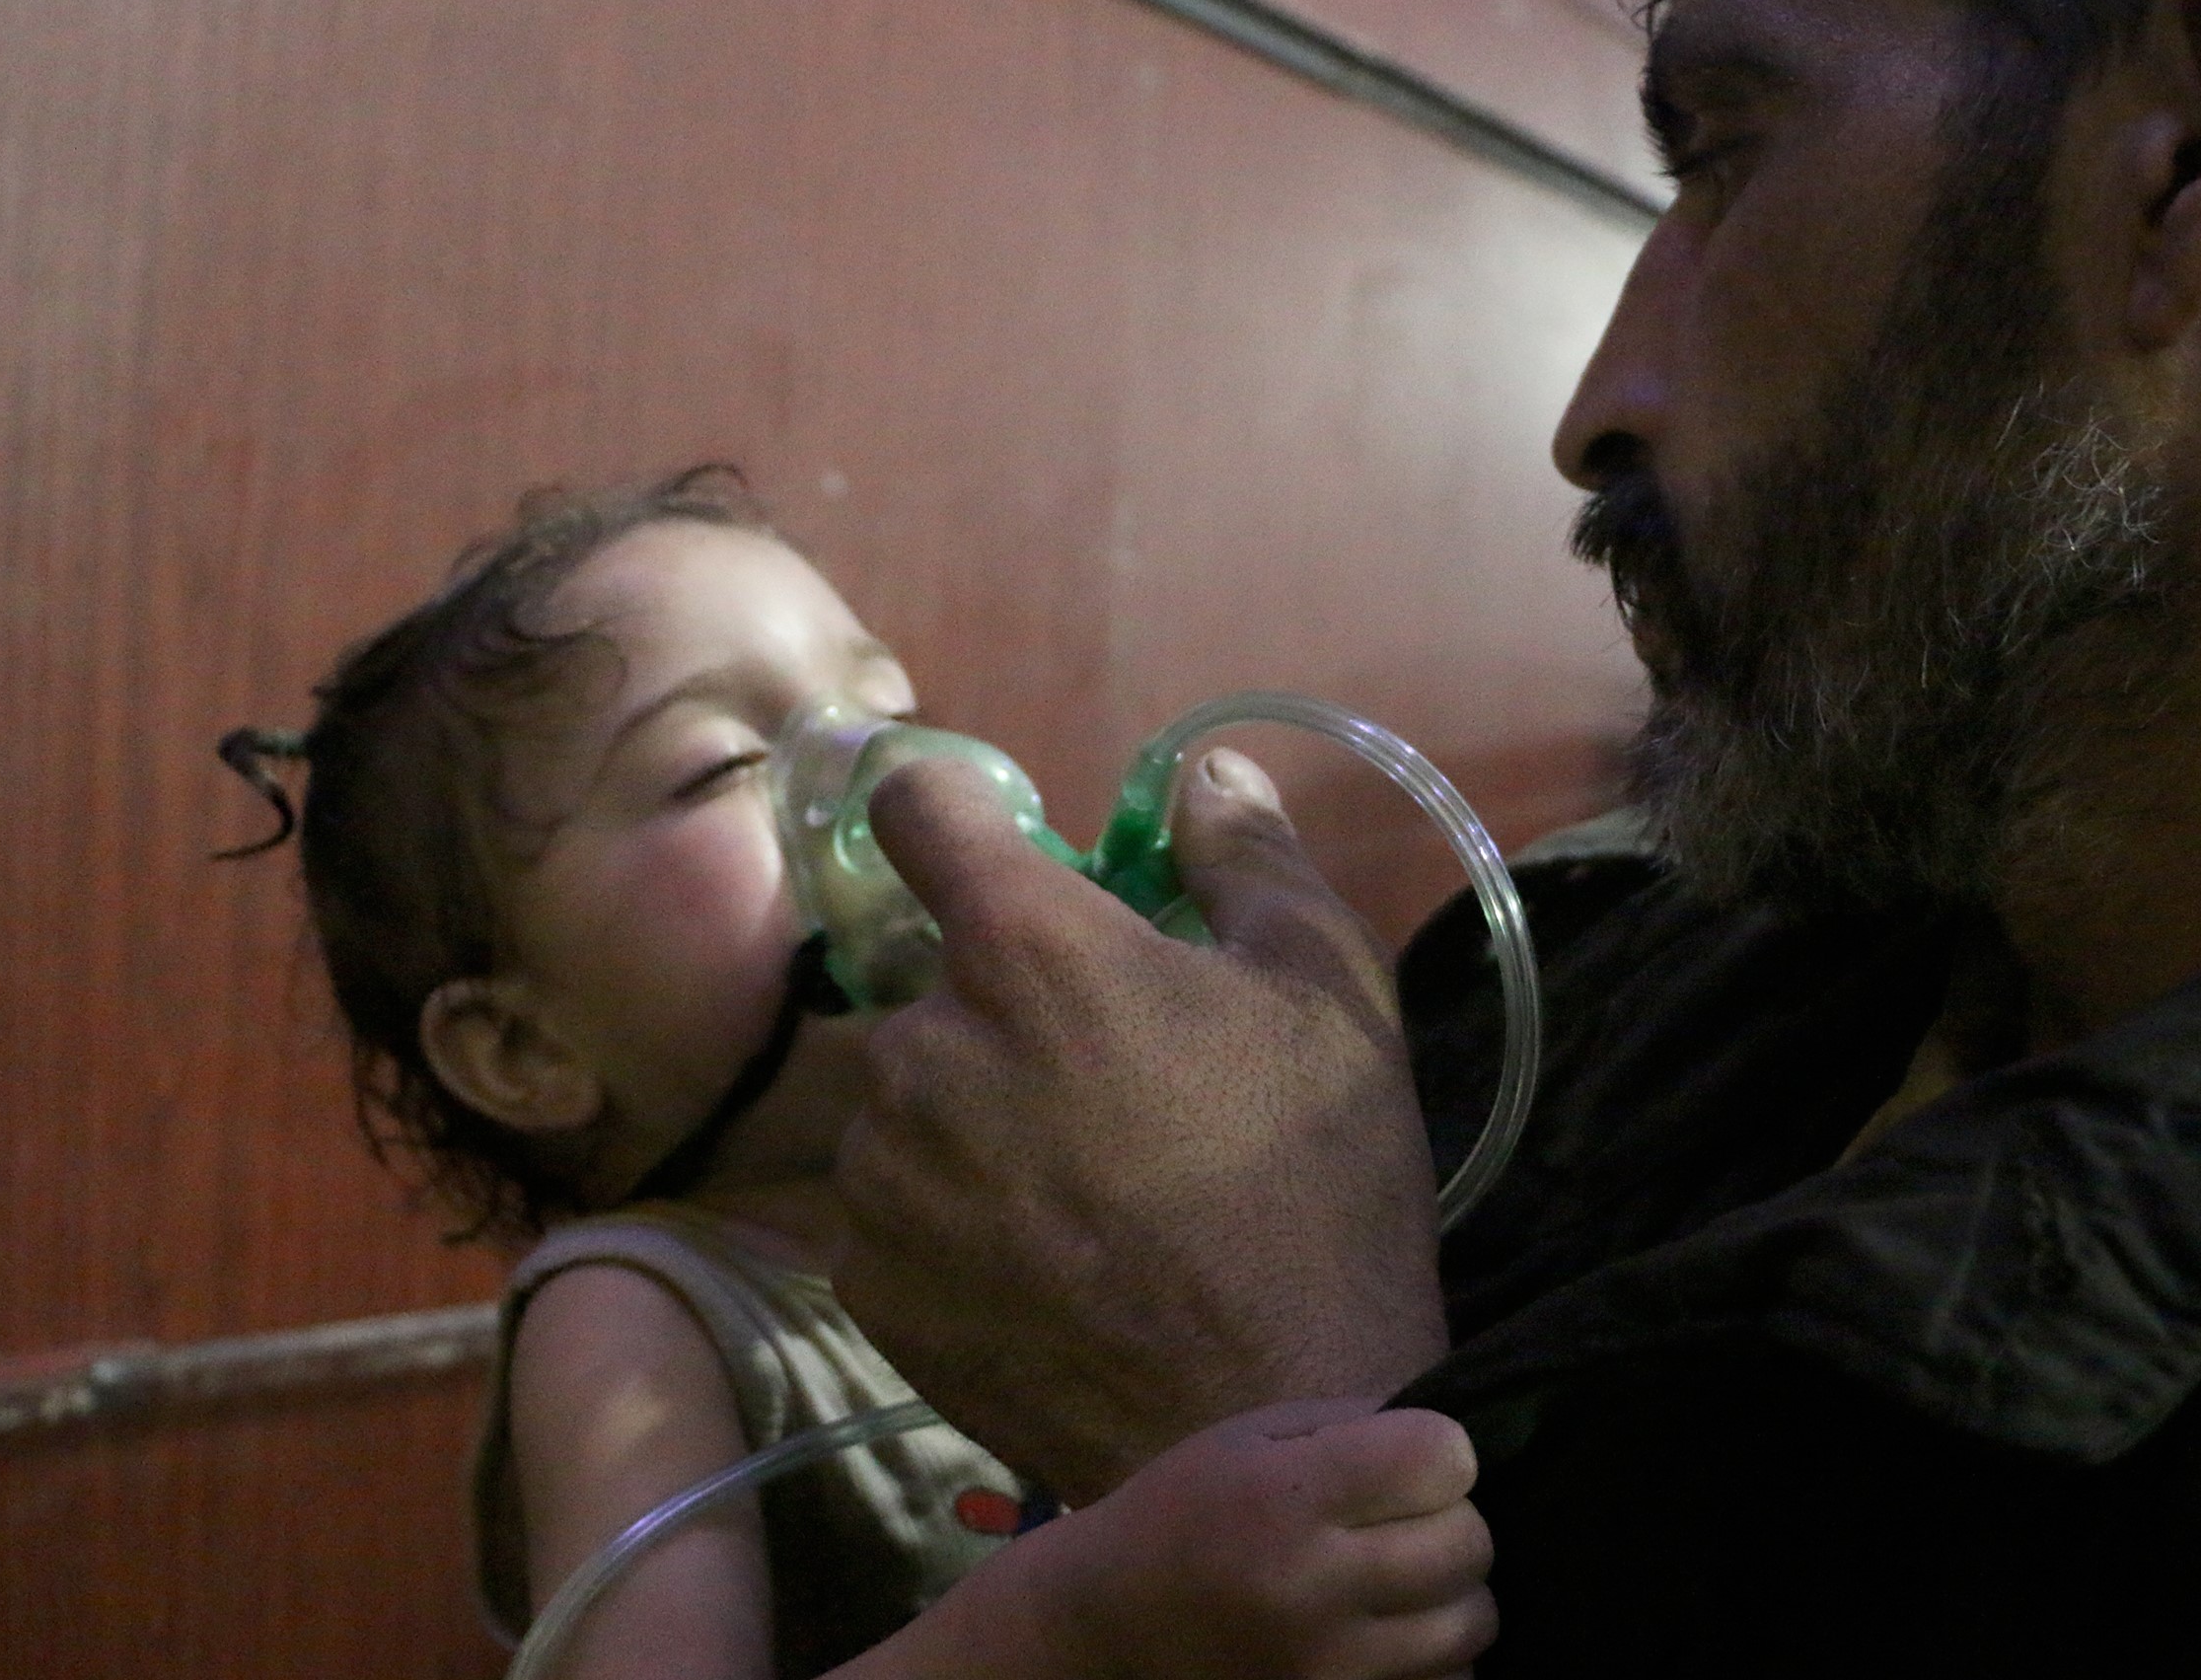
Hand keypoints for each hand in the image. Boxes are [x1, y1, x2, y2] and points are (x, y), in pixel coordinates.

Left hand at [834, 749, 1447, 1502]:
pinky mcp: (870, 1283)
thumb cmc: (1315, 1192)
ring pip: (909, 1096)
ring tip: (1085, 1190)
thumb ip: (1250, 857)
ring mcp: (881, 1174)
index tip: (998, 845)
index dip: (958, 809)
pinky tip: (1048, 1264)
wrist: (1275, 1428)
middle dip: (1005, 1002)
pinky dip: (952, 1219)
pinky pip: (893, 1209)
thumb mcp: (1330, 992)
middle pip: (932, 974)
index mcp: (1024, 945)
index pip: (917, 804)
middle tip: (1111, 1079)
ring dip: (970, 1113)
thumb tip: (1203, 773)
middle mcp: (919, 1043)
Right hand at [1029, 1399, 1496, 1679]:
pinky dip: (1434, 1661)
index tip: (1405, 1459)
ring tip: (1397, 1583)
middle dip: (1451, 1521)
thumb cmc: (1187, 1513)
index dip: (1437, 1451)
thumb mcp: (1251, 1437)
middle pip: (1469, 1543)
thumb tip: (1460, 1442)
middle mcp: (1313, 1590)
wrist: (1107, 1629)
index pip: (1444, 1459)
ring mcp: (1330, 1673)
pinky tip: (1386, 1638)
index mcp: (1286, 1499)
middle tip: (1402, 1522)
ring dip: (1450, 1597)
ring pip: (1472, 1626)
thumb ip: (1357, 1423)